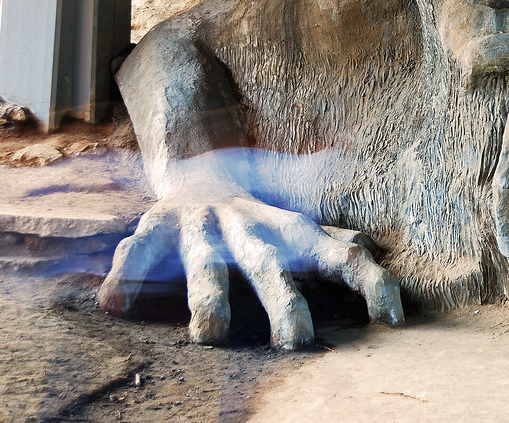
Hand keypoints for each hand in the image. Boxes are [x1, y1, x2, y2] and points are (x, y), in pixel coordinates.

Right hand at [98, 179, 403, 348]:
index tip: (392, 318)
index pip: (340, 255)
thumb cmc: (260, 212)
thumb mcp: (304, 217)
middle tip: (296, 342)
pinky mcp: (156, 227)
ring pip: (206, 264)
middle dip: (284, 303)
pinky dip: (126, 273)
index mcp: (292, 230)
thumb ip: (337, 233)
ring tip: (209, 336)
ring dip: (209, 297)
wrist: (199, 166)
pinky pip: (138, 250)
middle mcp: (250, 228)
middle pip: (272, 266)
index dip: (369, 284)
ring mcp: (202, 227)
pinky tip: (116, 302)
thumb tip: (376, 244)